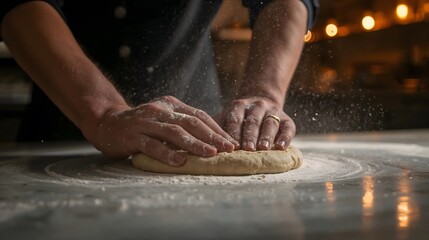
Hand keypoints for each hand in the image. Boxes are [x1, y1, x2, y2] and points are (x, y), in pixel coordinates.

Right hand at [86, 96, 236, 165]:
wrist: (107, 122)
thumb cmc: (142, 125)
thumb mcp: (164, 118)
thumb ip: (182, 125)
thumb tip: (212, 140)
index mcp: (171, 105)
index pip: (199, 116)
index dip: (216, 129)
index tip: (231, 142)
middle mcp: (160, 110)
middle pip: (190, 123)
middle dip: (212, 136)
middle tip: (228, 149)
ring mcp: (146, 122)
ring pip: (174, 132)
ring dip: (194, 144)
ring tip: (211, 154)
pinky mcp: (133, 136)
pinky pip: (152, 145)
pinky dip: (167, 154)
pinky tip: (180, 162)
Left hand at [221, 97, 295, 150]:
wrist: (261, 101)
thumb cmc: (238, 117)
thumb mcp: (226, 116)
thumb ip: (216, 127)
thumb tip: (199, 143)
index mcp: (238, 106)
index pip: (235, 119)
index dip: (233, 132)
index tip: (231, 146)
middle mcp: (257, 106)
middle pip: (253, 122)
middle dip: (250, 136)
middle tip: (247, 149)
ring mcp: (273, 112)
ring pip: (270, 123)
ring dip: (266, 136)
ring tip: (263, 149)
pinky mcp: (287, 119)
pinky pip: (288, 128)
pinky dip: (285, 137)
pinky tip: (281, 147)